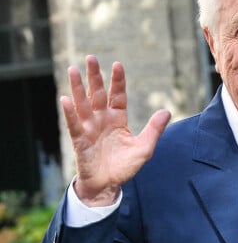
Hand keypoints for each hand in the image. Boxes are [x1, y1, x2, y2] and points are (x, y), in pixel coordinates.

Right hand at [61, 55, 170, 205]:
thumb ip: (154, 130)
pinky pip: (74, 124)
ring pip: (83, 104)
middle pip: (97, 94)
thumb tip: (166, 111)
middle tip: (90, 58)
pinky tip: (66, 99)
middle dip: (94, 76)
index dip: (117, 81)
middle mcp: (101, 119)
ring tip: (73, 69)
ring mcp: (89, 128)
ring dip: (78, 87)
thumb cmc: (124, 167)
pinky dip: (70, 112)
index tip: (117, 64)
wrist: (108, 185)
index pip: (117, 95)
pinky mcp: (80, 140)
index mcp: (117, 119)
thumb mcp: (144, 148)